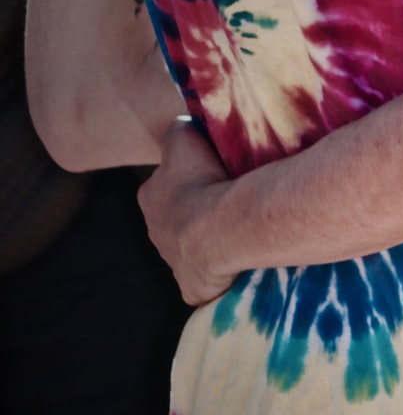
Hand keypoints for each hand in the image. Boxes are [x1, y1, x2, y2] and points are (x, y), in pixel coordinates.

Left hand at [138, 117, 233, 304]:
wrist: (222, 230)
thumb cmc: (204, 182)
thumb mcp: (187, 138)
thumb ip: (181, 130)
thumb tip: (185, 126)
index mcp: (151, 197)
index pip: (168, 186)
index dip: (190, 182)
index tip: (213, 180)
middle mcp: (155, 231)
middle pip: (178, 219)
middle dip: (198, 214)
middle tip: (229, 206)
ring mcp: (173, 263)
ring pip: (192, 249)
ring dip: (211, 243)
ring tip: (240, 233)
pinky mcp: (191, 288)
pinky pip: (206, 279)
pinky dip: (220, 274)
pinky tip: (238, 264)